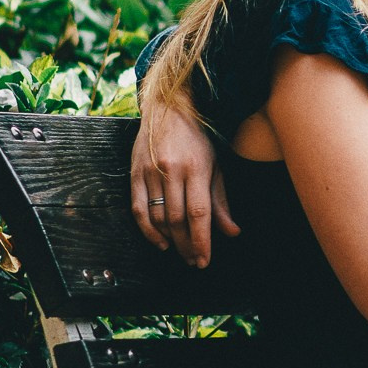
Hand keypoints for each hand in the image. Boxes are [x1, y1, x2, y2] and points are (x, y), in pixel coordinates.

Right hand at [130, 98, 235, 267]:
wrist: (169, 107)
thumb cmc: (197, 139)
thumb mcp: (216, 165)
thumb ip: (220, 201)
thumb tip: (232, 232)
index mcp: (196, 168)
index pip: (199, 213)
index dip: (201, 241)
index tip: (204, 260)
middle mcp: (172, 170)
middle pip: (177, 220)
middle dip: (186, 246)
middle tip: (193, 260)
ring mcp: (151, 171)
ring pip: (158, 217)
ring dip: (169, 240)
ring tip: (180, 252)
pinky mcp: (135, 173)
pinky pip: (137, 208)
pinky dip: (147, 230)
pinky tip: (159, 242)